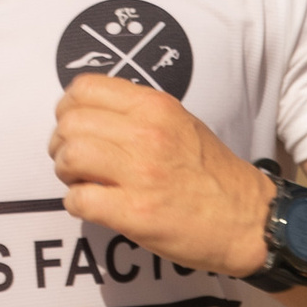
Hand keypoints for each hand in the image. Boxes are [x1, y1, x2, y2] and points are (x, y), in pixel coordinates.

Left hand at [47, 74, 275, 276]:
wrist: (245, 218)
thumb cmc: (211, 174)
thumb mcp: (180, 123)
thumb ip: (137, 113)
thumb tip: (90, 114)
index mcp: (155, 107)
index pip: (84, 88)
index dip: (68, 109)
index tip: (75, 127)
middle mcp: (146, 134)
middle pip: (70, 124)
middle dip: (61, 144)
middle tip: (74, 161)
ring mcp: (140, 174)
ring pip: (69, 158)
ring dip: (66, 174)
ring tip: (82, 182)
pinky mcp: (136, 213)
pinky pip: (79, 200)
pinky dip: (76, 204)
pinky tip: (91, 206)